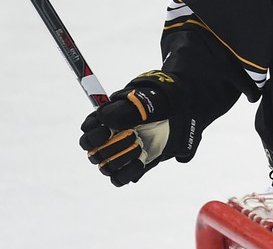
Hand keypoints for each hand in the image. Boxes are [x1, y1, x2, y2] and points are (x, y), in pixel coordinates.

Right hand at [79, 71, 194, 185]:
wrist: (177, 114)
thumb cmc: (156, 105)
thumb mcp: (143, 102)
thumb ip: (122, 110)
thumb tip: (105, 120)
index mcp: (104, 122)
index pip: (86, 134)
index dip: (94, 135)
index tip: (108, 130)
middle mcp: (107, 140)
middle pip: (93, 154)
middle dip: (112, 147)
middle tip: (133, 135)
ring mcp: (118, 154)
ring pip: (105, 167)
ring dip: (122, 158)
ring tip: (140, 145)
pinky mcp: (130, 166)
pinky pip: (119, 178)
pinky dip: (129, 171)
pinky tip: (141, 160)